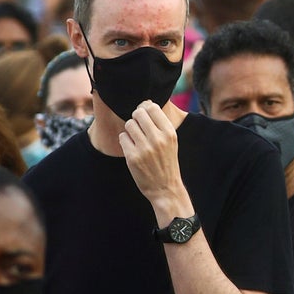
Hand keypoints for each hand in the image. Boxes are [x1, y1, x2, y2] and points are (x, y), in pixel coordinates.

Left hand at [119, 102, 190, 216]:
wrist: (165, 188)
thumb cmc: (167, 162)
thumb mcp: (171, 141)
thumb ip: (160, 124)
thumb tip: (146, 104)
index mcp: (169, 133)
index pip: (152, 108)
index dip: (145, 108)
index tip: (143, 115)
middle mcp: (158, 139)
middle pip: (138, 113)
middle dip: (136, 118)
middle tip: (138, 127)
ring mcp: (145, 148)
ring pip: (129, 124)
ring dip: (130, 130)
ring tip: (135, 139)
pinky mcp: (133, 157)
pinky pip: (122, 137)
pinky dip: (125, 141)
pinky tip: (131, 148)